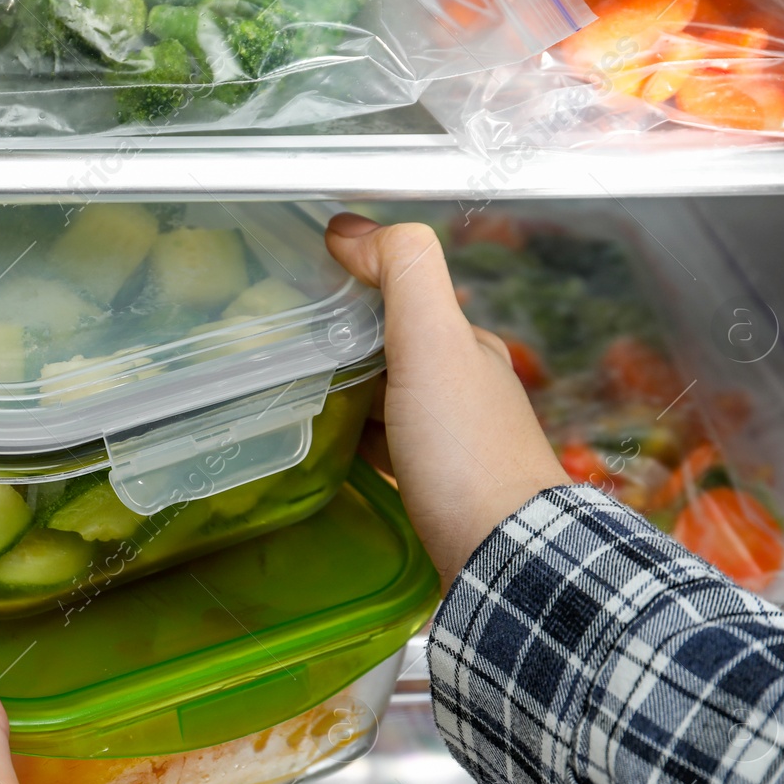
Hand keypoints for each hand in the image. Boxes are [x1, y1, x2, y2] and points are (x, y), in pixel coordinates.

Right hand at [327, 214, 569, 590]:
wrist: (500, 556)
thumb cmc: (465, 450)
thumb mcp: (432, 342)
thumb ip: (405, 273)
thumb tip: (353, 227)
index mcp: (469, 349)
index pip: (409, 299)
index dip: (360, 283)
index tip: (305, 283)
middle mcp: (467, 392)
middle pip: (396, 349)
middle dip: (347, 339)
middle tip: (283, 340)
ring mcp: (454, 444)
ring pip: (389, 400)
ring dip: (348, 390)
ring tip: (292, 388)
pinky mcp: (438, 491)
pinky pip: (386, 448)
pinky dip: (356, 438)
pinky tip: (329, 446)